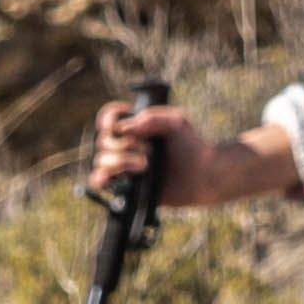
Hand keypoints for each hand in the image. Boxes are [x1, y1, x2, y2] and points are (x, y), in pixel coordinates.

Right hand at [90, 101, 277, 211]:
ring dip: (121, 161)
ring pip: (101, 161)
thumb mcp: (176, 122)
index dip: (110, 116)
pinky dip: (103, 178)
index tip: (125, 117)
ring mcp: (125, 167)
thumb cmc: (192, 146)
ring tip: (145, 165)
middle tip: (150, 150)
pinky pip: (99, 181)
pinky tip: (125, 177)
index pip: (108, 118)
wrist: (204, 174)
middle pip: (103, 141)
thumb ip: (151, 118)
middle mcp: (126, 146)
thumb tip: (123, 129)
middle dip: (124, 144)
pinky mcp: (125, 187)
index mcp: (135, 128)